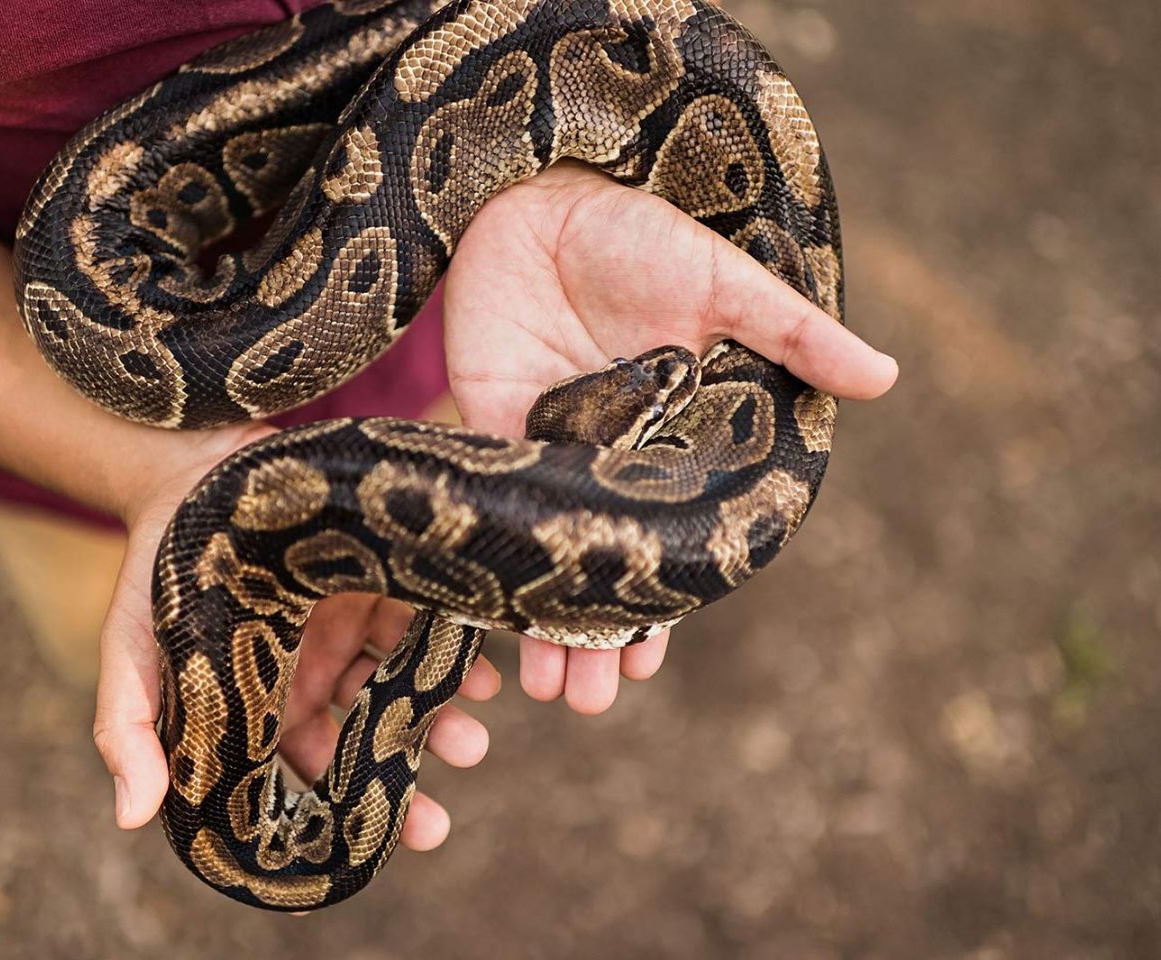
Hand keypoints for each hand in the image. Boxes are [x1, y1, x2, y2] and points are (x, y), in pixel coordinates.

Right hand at [92, 424, 500, 851]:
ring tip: (471, 741)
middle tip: (437, 822)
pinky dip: (454, 650)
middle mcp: (310, 669)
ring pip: (401, 682)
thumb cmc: (157, 567)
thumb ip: (129, 728)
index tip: (376, 844)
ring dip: (439, 717)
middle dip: (400, 774)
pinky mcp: (378, 574)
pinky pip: (423, 620)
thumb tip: (131, 819)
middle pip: (363, 736)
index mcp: (258, 699)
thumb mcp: (130, 648)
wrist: (187, 465)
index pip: (303, 770)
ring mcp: (348, 621)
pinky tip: (479, 676)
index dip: (337, 810)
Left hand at [444, 160, 898, 714]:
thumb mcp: (720, 283)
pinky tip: (490, 620)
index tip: (651, 658)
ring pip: (547, 550)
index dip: (662, 600)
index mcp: (676, 435)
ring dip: (542, 620)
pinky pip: (493, 507)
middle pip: (604, 561)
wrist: (537, 193)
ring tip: (547, 693)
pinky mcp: (489, 429)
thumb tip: (886, 377)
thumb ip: (791, 334)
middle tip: (591, 704)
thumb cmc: (636, 232)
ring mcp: (548, 449)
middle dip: (596, 635)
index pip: (672, 536)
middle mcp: (611, 457)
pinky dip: (491, 561)